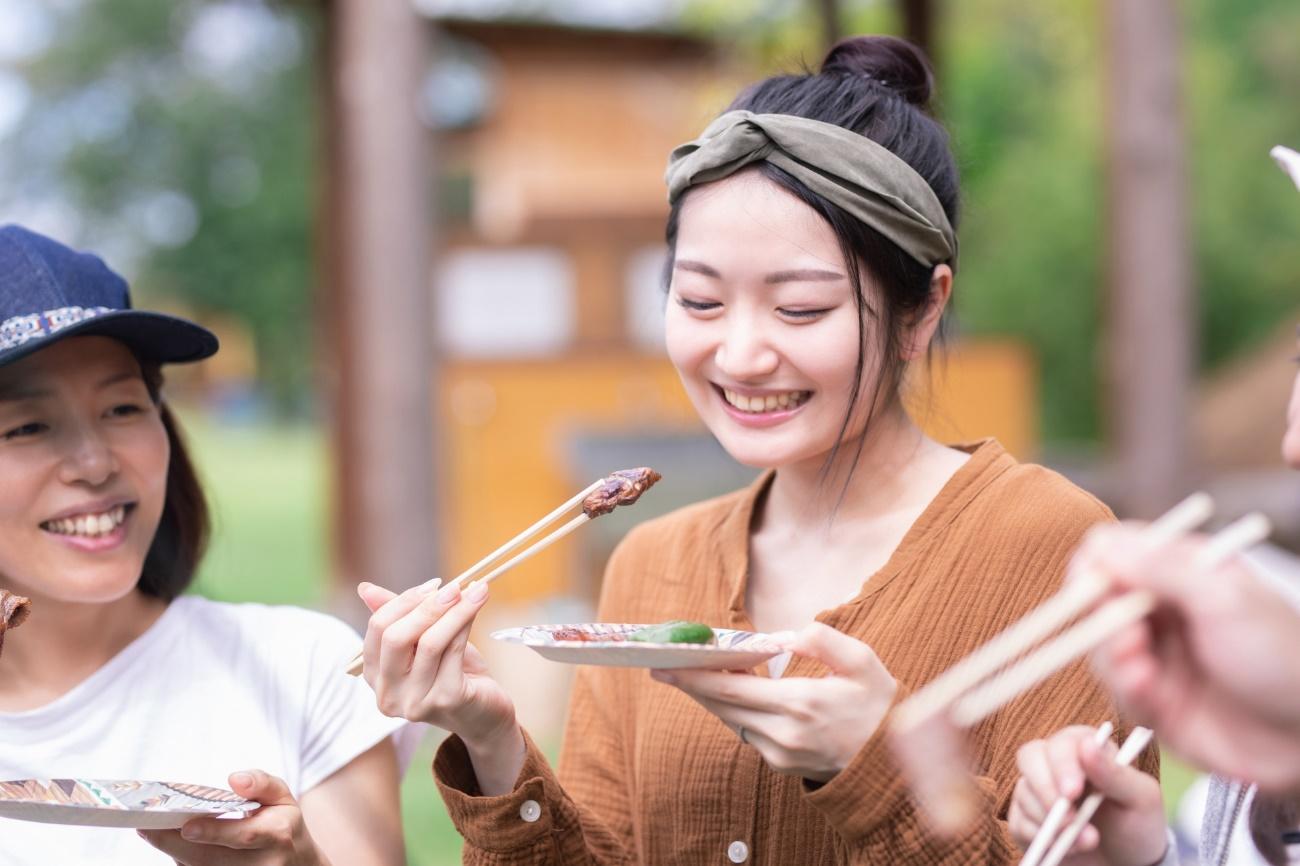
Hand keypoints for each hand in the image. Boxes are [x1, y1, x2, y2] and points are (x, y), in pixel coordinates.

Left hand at [139, 771, 324, 865]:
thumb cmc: (284, 826)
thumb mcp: (283, 798)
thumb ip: (261, 783)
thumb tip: (234, 779)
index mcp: (278, 835)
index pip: (244, 835)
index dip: (214, 831)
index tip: (186, 824)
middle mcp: (263, 864)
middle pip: (212, 858)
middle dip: (175, 844)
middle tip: (146, 828)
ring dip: (176, 852)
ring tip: (153, 832)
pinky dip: (185, 861)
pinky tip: (174, 845)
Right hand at [358, 580, 523, 794]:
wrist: (485, 713)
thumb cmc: (452, 673)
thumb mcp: (422, 642)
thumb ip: (400, 616)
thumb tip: (365, 588)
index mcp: (375, 676)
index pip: (377, 629)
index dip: (403, 602)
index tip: (433, 585)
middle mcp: (388, 694)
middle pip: (396, 637)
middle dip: (426, 607)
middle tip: (454, 588)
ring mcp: (415, 701)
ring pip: (429, 643)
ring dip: (455, 611)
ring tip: (476, 591)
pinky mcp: (446, 700)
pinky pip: (453, 651)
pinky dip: (466, 624)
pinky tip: (478, 608)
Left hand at [651, 623, 895, 780]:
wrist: (892, 760)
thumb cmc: (879, 703)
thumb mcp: (861, 661)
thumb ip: (821, 640)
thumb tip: (781, 637)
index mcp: (800, 704)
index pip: (732, 687)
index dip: (695, 676)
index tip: (667, 664)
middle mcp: (784, 733)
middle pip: (722, 706)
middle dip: (692, 685)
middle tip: (664, 666)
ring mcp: (781, 754)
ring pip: (732, 721)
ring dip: (712, 697)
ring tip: (691, 674)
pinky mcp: (782, 765)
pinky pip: (748, 733)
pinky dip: (735, 712)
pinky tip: (730, 694)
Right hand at [1009, 727, 1165, 865]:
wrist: (1128, 863)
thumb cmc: (1137, 824)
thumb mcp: (1140, 799)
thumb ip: (1115, 773)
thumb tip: (1087, 744)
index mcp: (1084, 749)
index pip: (1061, 743)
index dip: (1062, 765)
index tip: (1073, 792)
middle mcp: (1055, 764)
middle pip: (1029, 758)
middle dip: (1046, 790)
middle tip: (1068, 820)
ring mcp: (1037, 790)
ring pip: (1024, 794)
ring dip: (1054, 823)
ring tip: (1088, 841)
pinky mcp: (1026, 818)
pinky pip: (1019, 822)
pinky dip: (1042, 839)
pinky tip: (1069, 847)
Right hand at [1076, 524, 1299, 789]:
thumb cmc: (1281, 658)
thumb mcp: (1224, 598)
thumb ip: (1160, 567)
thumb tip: (1100, 545)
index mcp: (1181, 571)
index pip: (1113, 551)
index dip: (1095, 565)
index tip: (1093, 582)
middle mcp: (1163, 610)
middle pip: (1095, 600)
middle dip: (1101, 618)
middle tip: (1130, 637)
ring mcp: (1156, 655)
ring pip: (1099, 647)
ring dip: (1112, 658)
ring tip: (1143, 673)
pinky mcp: (1154, 701)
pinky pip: (1115, 690)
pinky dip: (1126, 689)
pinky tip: (1151, 694)